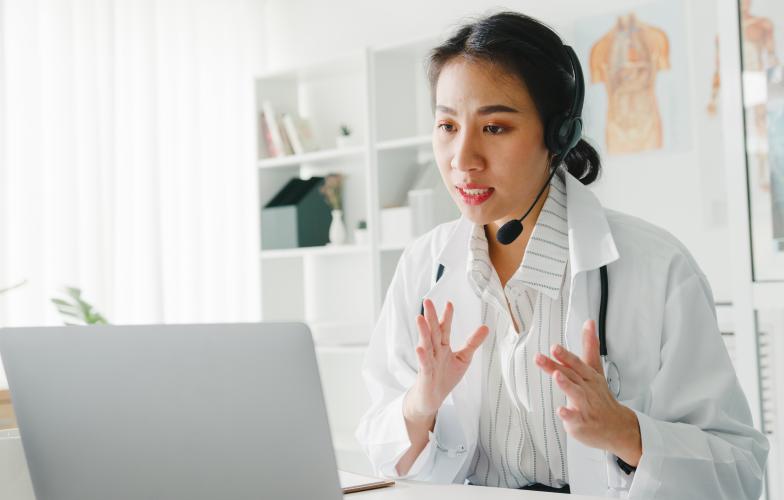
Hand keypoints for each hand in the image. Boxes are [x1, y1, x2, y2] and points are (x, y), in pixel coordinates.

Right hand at [405, 299, 488, 421]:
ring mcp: (428, 362)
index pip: (444, 328)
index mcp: (443, 347)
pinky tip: (420, 348)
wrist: (432, 399)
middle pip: (433, 332)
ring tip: (420, 318)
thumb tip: (486, 327)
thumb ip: (472, 343)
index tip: (449, 303)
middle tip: (428, 301)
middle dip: (431, 317)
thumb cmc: (445, 377)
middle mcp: (434, 351)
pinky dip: (422, 356)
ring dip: (423, 332)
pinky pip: (424, 364)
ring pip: (426, 344)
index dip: (447, 316)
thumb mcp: (463, 358)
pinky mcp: (425, 375)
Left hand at [535, 319, 641, 466]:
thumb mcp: (596, 369)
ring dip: (566, 384)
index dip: (565, 355)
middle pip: (571, 375)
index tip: (554, 347)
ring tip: (556, 375)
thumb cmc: (601, 396)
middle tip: (544, 356)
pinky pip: (574, 418)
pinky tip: (560, 410)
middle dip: (557, 365)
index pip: (576, 363)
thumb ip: (590, 346)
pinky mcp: (581, 422)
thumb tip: (588, 322)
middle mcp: (587, 389)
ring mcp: (585, 405)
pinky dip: (568, 414)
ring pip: (575, 393)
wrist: (618, 426)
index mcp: (588, 376)